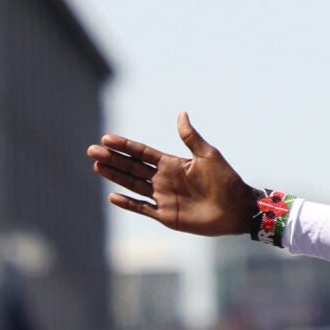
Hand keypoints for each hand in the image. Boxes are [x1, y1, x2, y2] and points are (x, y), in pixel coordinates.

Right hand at [88, 114, 257, 236]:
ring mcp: (164, 198)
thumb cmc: (227, 181)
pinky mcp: (167, 216)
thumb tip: (181, 113)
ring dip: (115, 176)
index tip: (107, 138)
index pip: (142, 153)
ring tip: (96, 166)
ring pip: (133, 185)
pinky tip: (113, 195)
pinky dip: (128, 203)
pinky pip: (143, 208)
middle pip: (132, 167)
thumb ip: (191, 137)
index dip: (125, 146)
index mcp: (172, 164)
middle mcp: (164, 180)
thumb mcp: (209, 155)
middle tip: (91, 151)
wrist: (238, 209)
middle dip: (112, 159)